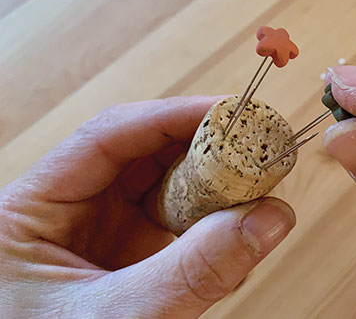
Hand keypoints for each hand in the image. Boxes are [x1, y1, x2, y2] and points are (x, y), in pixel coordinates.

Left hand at [0, 96, 294, 317]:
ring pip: (163, 185)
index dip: (172, 115)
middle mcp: (67, 211)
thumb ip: (192, 271)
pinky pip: (175, 221)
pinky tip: (233, 229)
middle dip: (201, 147)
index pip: (107, 136)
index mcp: (31, 209)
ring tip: (252, 185)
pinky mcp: (128, 255)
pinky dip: (208, 223)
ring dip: (210, 184)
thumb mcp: (117, 316)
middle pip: (141, 153)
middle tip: (254, 144)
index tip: (229, 111)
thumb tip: (269, 218)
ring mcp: (101, 232)